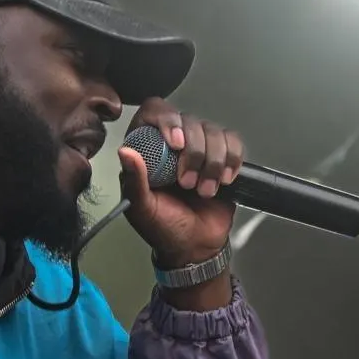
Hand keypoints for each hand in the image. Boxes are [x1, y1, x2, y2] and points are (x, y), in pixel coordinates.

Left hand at [117, 97, 243, 268]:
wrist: (195, 246)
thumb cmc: (164, 228)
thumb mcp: (143, 209)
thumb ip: (134, 181)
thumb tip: (125, 152)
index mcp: (146, 150)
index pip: (154, 112)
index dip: (167, 121)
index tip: (176, 144)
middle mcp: (171, 143)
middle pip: (189, 120)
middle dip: (194, 153)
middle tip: (188, 184)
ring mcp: (198, 148)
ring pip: (213, 130)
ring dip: (213, 162)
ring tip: (205, 191)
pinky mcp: (222, 156)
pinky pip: (233, 141)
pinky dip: (232, 160)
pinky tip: (223, 180)